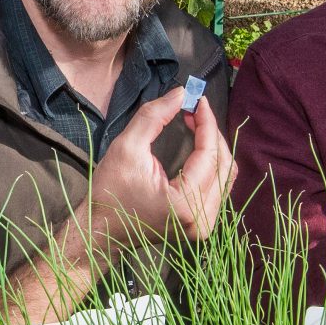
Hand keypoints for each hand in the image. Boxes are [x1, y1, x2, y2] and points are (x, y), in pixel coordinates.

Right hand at [86, 92, 232, 256]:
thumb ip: (153, 116)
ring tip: (197, 125)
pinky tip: (198, 147)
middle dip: (212, 133)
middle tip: (196, 110)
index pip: (208, 156)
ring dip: (214, 148)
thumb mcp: (126, 148)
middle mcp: (201, 220)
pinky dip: (211, 165)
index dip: (206, 123)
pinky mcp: (200, 225)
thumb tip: (181, 93)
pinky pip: (218, 188)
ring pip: (225, 177)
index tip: (199, 101)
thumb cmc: (109, 193)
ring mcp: (203, 226)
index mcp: (185, 205)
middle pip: (224, 166)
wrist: (101, 231)